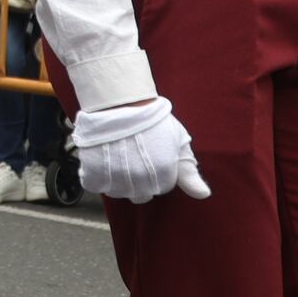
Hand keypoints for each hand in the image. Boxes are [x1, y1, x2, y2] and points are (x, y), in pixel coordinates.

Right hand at [66, 97, 211, 203]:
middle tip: (133, 156)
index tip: (151, 156)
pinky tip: (101, 160)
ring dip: (117, 180)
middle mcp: (140, 183)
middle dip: (139, 180)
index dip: (157, 173)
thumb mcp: (178, 141)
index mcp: (163, 176)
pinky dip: (96, 176)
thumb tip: (204, 195)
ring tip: (117, 156)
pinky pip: (95, 185)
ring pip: (118, 192)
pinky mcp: (93, 174)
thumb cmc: (152, 118)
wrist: (119, 102)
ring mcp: (115, 180)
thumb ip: (189, 172)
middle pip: (140, 195)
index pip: (161, 188)